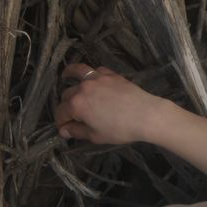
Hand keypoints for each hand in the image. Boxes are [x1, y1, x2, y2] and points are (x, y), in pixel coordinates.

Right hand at [55, 64, 170, 144]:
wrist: (146, 115)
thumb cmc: (120, 129)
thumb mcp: (96, 136)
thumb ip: (77, 132)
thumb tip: (63, 130)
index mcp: (77, 104)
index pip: (61, 112)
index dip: (60, 122)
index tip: (64, 129)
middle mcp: (83, 88)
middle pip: (67, 94)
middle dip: (66, 105)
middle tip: (71, 114)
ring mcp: (97, 78)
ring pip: (77, 72)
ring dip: (69, 74)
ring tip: (65, 76)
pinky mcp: (111, 74)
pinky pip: (96, 71)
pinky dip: (91, 74)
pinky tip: (92, 78)